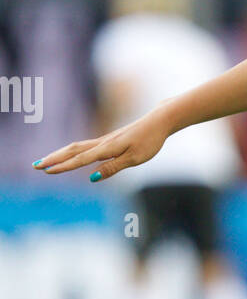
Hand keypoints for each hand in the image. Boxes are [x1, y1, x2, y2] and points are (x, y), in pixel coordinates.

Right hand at [33, 106, 172, 181]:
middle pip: (72, 151)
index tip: (48, 172)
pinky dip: (71, 151)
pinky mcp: (108, 140)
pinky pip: (84, 146)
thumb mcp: (134, 158)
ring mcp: (104, 140)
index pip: (81, 160)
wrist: (159, 121)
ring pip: (76, 147)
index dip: (64, 167)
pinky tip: (67, 156)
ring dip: (59, 154)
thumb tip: (92, 178)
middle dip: (53, 159)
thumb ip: (112, 168)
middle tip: (36, 166)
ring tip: (45, 161)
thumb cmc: (149, 141)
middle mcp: (102, 143)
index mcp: (108, 148)